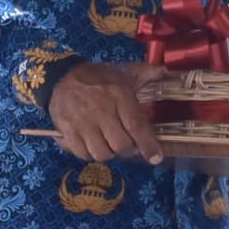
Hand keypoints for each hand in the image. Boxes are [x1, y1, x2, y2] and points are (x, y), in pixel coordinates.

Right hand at [48, 59, 163, 164]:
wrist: (61, 77)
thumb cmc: (98, 77)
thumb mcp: (124, 71)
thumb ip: (148, 73)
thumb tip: (168, 72)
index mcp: (119, 96)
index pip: (136, 126)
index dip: (148, 145)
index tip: (156, 157)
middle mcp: (102, 111)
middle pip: (120, 145)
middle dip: (128, 150)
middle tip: (128, 145)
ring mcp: (83, 123)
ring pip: (102, 154)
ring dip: (109, 154)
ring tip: (109, 145)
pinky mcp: (68, 132)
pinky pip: (82, 154)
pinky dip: (90, 154)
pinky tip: (93, 145)